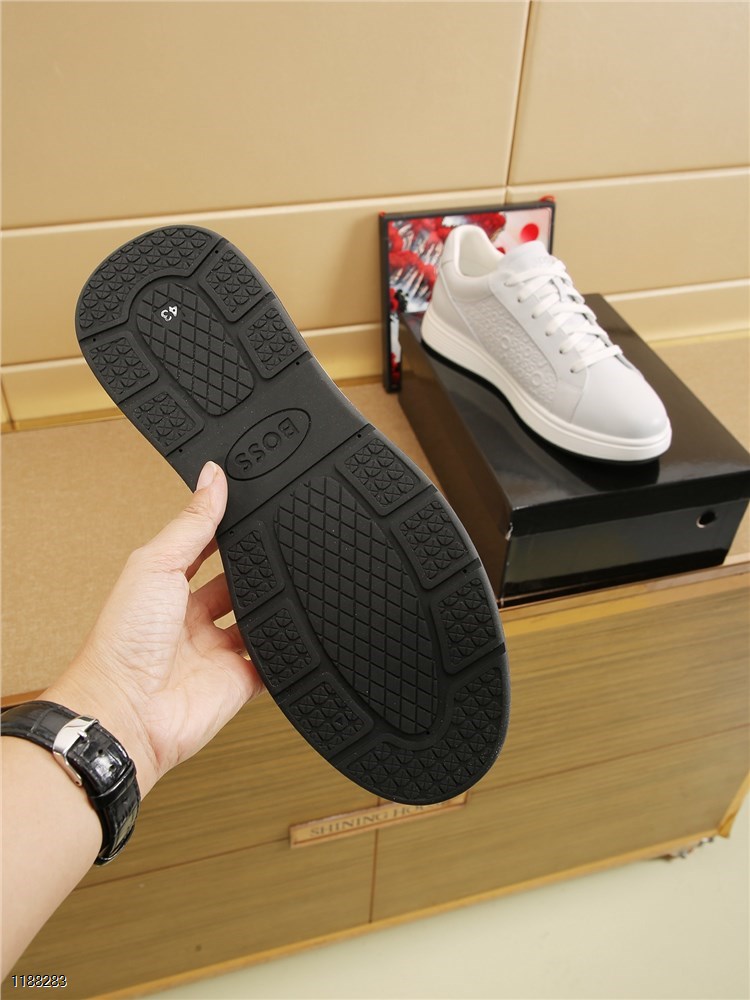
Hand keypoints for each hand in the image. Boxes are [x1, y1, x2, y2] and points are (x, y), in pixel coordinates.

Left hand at [44, 461, 263, 795]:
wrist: (128, 713)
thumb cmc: (122, 643)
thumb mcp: (155, 564)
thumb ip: (191, 523)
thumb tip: (212, 478)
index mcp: (165, 588)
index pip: (203, 549)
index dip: (225, 529)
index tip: (251, 506)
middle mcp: (190, 619)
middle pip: (234, 584)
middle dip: (255, 568)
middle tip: (278, 546)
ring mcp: (216, 651)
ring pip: (257, 620)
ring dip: (272, 605)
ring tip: (290, 583)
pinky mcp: (239, 681)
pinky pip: (272, 661)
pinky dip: (285, 648)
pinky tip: (297, 630)